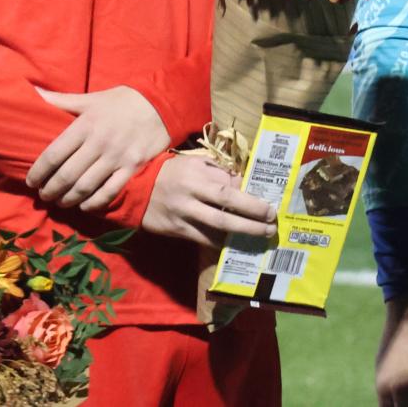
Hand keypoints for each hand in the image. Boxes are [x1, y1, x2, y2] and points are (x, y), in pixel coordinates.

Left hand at [27, 84, 169, 211]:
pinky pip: (110, 191)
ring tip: (59, 202)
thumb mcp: (90, 98)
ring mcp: (117, 158)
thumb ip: (62, 100)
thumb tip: (35, 92)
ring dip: (68, 199)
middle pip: (67, 175)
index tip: (30, 181)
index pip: (54, 154)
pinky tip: (84, 206)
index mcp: (84, 125)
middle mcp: (99, 143)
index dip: (39, 171)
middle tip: (43, 196)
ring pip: (86, 186)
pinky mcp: (133, 168)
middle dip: (51, 189)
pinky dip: (94, 202)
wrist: (161, 105)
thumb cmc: (121, 101)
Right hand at [139, 153, 275, 246]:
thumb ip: (217, 171)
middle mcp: (190, 195)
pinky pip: (205, 239)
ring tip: (262, 236)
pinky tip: (237, 244)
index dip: (250, 200)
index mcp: (195, 175)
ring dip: (243, 234)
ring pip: (217, 228)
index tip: (268, 206)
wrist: (135, 190)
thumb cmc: (169, 173)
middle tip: (271, 224)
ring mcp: (183, 215)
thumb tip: (242, 183)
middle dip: (252, 219)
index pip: (228, 188)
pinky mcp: (178, 231)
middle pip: (226, 210)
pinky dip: (223, 243)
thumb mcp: (191, 164)